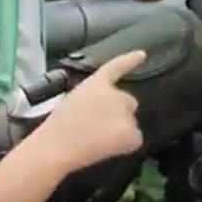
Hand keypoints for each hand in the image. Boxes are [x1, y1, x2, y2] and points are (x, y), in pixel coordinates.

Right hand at [32, 51, 145, 172]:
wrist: (59, 145)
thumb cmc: (59, 125)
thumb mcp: (73, 100)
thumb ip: (93, 98)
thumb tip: (103, 110)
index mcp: (96, 84)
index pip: (116, 67)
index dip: (130, 60)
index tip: (142, 54)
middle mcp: (115, 95)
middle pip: (128, 102)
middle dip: (119, 112)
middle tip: (99, 126)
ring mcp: (125, 114)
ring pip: (130, 122)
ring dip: (120, 129)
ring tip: (97, 138)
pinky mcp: (132, 133)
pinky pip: (135, 139)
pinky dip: (125, 145)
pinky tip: (107, 147)